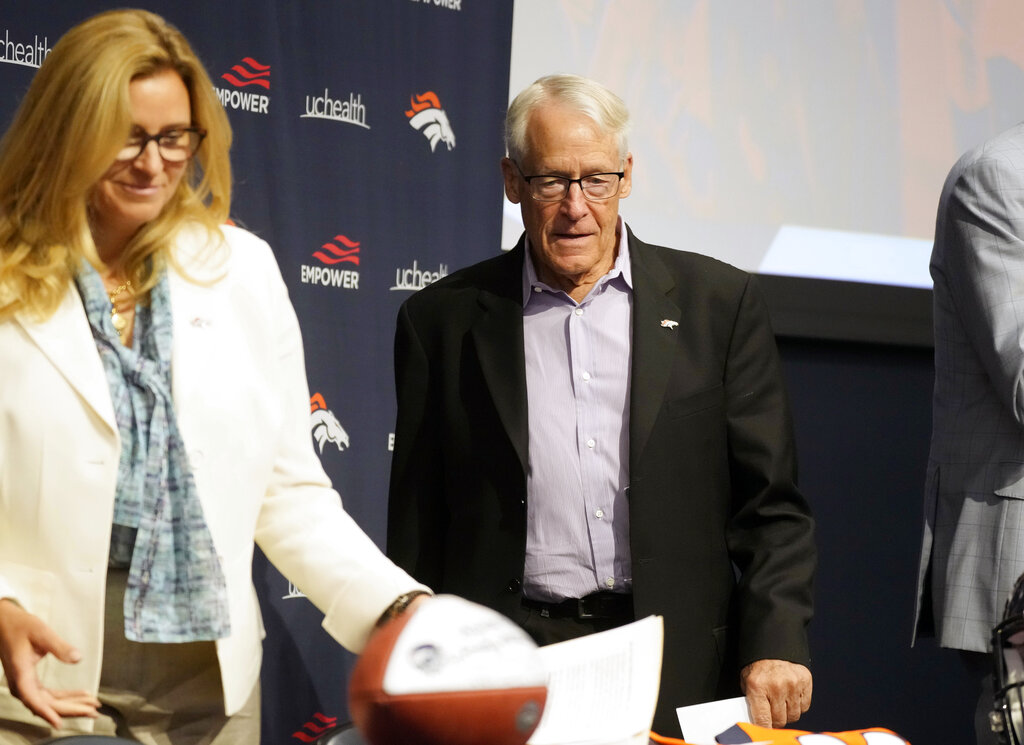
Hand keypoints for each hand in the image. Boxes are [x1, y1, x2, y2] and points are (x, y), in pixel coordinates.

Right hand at [0, 598, 99, 728]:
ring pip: (48, 701)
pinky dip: (64, 696)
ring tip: (93, 704)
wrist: (4, 622)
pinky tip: (80, 695)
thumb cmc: (20, 625)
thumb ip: (59, 647)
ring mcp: (24, 683)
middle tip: (94, 710)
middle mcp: (20, 683)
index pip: (34, 699)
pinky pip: (47, 694)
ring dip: (70, 704)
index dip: (47, 713)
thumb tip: (77, 658)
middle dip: (71, 709)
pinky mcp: (29, 680)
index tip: (59, 724)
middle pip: (46, 704)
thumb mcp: (42, 632)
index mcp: (20, 674)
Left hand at [740, 658, 811, 727]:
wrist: (772, 646)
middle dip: (775, 719)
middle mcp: (776, 686)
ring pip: (794, 716)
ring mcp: (793, 684)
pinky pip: (804, 706)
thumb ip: (752, 702)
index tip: (765, 729)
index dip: (765, 727)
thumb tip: (757, 722)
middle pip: (780, 720)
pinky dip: (798, 705)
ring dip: (787, 713)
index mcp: (758, 686)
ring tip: (780, 702)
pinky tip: (790, 696)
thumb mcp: (747, 682)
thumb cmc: (758, 667)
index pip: (763, 720)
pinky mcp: (805, 681)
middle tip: (771, 713)